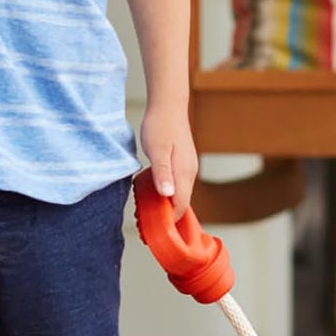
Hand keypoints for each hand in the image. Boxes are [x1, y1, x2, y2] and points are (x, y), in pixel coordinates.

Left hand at [139, 104, 197, 221]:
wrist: (168, 105)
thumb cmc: (160, 125)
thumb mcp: (157, 150)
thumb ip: (162, 173)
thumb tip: (168, 195)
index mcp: (184, 173)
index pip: (181, 205)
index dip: (170, 220)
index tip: (155, 231)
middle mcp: (189, 173)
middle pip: (181, 202)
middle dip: (166, 215)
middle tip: (146, 223)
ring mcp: (187, 167)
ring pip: (179, 193)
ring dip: (166, 203)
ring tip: (147, 209)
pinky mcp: (182, 162)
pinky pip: (176, 184)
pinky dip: (166, 192)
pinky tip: (154, 190)